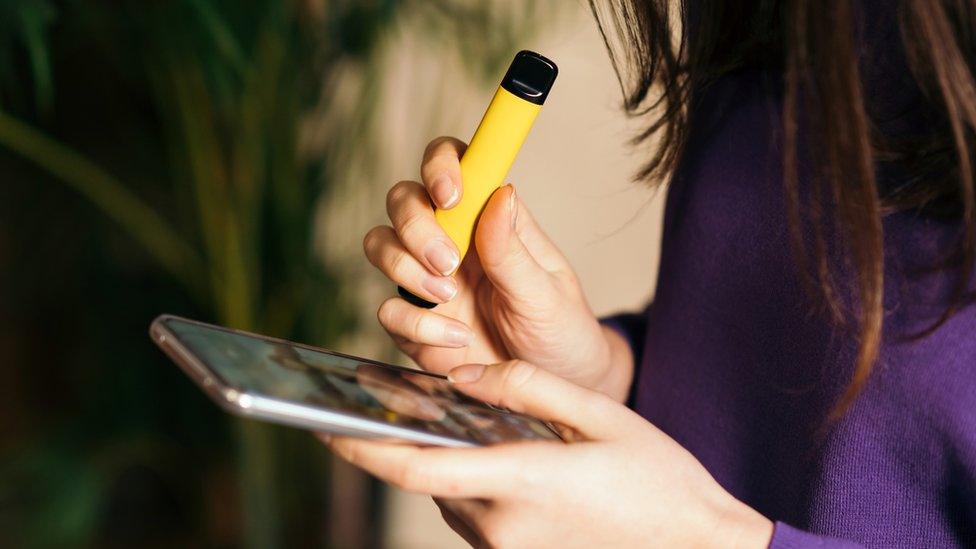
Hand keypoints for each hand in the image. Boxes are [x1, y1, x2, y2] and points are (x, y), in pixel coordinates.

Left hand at [324, 360, 773, 547]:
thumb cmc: (659, 481)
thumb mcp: (600, 415)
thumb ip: (526, 387)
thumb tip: (464, 376)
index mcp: (521, 482)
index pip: (416, 469)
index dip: (361, 448)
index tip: (322, 426)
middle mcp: (504, 527)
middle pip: (431, 479)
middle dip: (419, 442)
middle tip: (422, 401)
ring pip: (453, 499)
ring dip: (451, 465)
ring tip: (476, 427)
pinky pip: (478, 518)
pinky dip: (475, 486)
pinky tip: (506, 460)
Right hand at [364, 136, 631, 399]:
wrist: (553, 390)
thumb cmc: (560, 331)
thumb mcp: (547, 294)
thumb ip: (514, 251)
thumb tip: (501, 192)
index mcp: (489, 219)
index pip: (455, 164)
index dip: (440, 165)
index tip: (450, 194)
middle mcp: (452, 241)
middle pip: (404, 199)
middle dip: (416, 225)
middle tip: (448, 262)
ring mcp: (428, 280)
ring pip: (380, 244)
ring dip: (405, 267)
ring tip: (448, 297)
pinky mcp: (415, 324)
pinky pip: (387, 310)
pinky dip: (416, 324)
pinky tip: (457, 340)